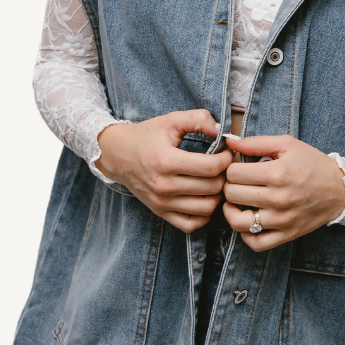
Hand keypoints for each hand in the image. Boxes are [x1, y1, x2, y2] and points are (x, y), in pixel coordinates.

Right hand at [95, 110, 232, 232]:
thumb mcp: (171, 120)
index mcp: (167, 161)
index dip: (226, 159)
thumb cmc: (146, 135)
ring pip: (206, 208)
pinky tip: (205, 198)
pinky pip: (191, 225)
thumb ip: (198, 119)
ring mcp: (162, 202)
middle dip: (224, 175)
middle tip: (224, 165)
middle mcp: (164, 186)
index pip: (210, 167)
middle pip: (211, 188)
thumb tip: (222, 131)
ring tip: (216, 180)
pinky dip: (203, 215)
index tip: (227, 151)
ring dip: (218, 195)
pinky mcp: (160, 212)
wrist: (117, 154)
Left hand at [222, 134, 344, 250]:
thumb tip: (229, 140)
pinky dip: (245, 235)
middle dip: (229, 186)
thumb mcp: (287, 145)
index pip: (234, 173)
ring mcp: (283, 220)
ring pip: (239, 222)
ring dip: (231, 211)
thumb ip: (256, 142)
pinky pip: (256, 243)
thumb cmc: (312, 163)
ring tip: (236, 202)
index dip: (231, 167)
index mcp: (277, 173)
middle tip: (237, 182)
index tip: (237, 167)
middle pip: (233, 195)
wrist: (340, 189)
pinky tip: (248, 221)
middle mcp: (278, 199)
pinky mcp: (287, 234)